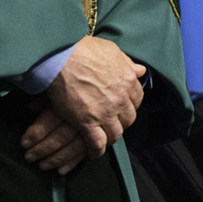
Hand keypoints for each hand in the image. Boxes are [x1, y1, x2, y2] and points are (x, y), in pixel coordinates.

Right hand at [23, 35, 146, 169]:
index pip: (137, 99)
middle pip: (129, 118)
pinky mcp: (87, 123)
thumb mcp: (113, 51)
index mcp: (128, 80)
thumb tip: (140, 71)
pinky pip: (98, 144)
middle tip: (112, 122)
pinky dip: (97, 151)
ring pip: (116, 134)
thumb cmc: (84, 49)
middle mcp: (121, 98)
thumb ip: (127, 64)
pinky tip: (93, 152)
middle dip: (122, 121)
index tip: (122, 107)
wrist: (62, 56)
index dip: (129, 105)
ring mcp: (105, 112)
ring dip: (111, 137)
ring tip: (103, 138)